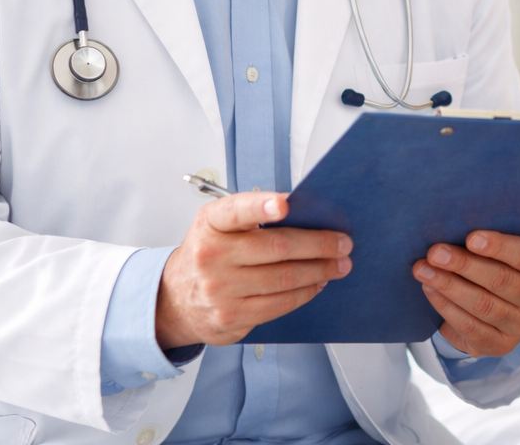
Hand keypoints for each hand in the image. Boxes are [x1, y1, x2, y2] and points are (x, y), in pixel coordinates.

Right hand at [155, 192, 352, 348]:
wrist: (175, 299)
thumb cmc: (209, 253)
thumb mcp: (219, 226)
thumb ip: (252, 215)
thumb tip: (306, 214)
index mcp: (210, 224)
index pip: (235, 211)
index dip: (261, 206)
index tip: (285, 204)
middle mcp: (211, 256)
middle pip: (276, 248)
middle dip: (318, 244)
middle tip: (343, 242)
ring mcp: (219, 289)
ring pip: (283, 278)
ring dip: (319, 270)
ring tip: (339, 264)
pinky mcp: (230, 316)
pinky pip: (279, 304)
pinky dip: (305, 292)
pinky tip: (317, 283)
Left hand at [413, 230, 519, 356]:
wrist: (503, 302)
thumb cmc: (500, 263)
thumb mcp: (506, 249)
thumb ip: (490, 240)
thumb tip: (454, 229)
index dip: (499, 246)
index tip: (470, 237)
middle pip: (500, 281)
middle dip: (464, 265)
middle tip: (435, 252)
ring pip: (483, 305)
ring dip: (449, 286)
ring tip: (424, 270)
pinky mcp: (500, 346)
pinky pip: (470, 327)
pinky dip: (446, 307)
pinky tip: (430, 290)